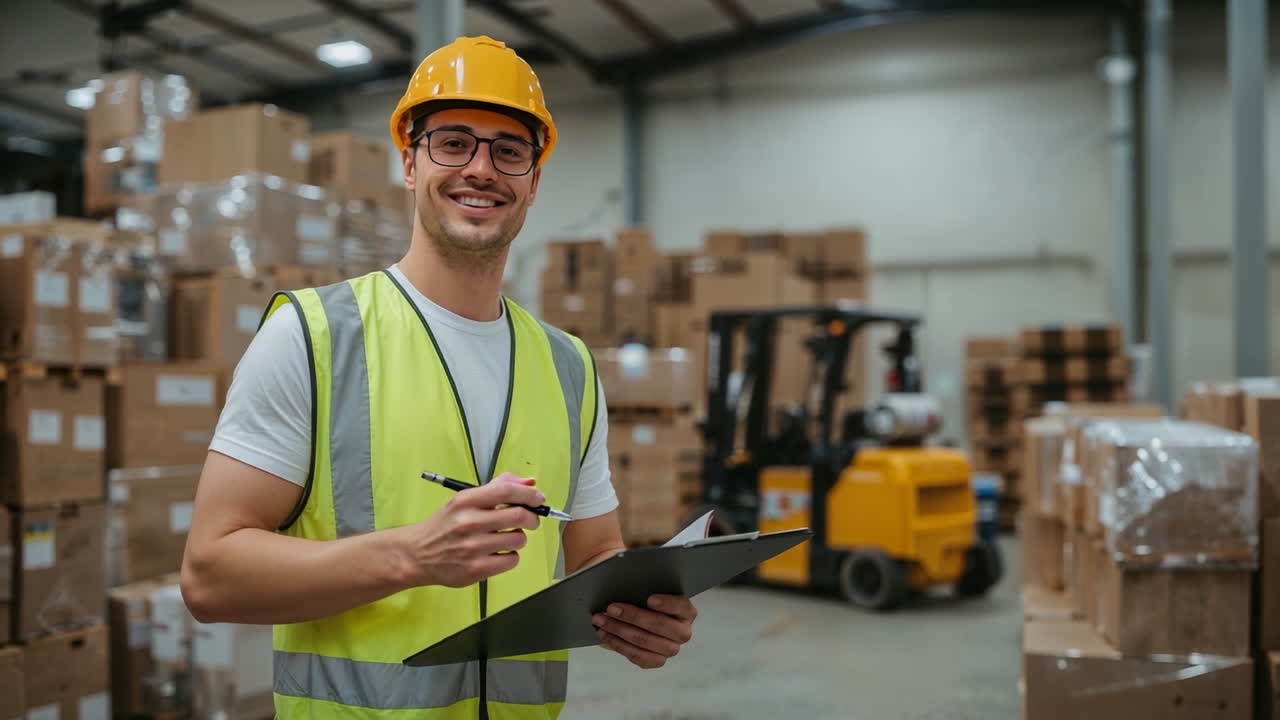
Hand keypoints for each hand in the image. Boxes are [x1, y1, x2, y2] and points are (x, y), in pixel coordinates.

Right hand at [397, 472, 543, 587]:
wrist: (418, 554)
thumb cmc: (445, 526)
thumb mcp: (464, 500)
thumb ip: (496, 488)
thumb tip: (527, 483)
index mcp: (465, 501)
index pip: (506, 491)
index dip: (529, 494)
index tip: (538, 498)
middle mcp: (468, 523)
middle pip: (519, 516)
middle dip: (531, 518)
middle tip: (529, 520)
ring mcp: (473, 548)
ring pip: (518, 539)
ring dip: (518, 538)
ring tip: (505, 538)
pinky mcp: (476, 569)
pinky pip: (512, 560)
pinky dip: (511, 556)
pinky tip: (498, 553)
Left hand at [591, 594, 696, 668]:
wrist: (641, 616)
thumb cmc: (646, 599)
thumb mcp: (649, 589)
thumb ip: (644, 586)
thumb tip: (626, 584)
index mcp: (686, 611)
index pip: (681, 606)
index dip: (667, 604)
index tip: (649, 599)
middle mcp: (682, 632)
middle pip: (659, 626)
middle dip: (632, 616)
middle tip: (611, 608)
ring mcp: (671, 649)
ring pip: (645, 642)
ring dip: (619, 631)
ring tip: (601, 621)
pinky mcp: (657, 661)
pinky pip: (638, 657)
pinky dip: (619, 645)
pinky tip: (606, 636)